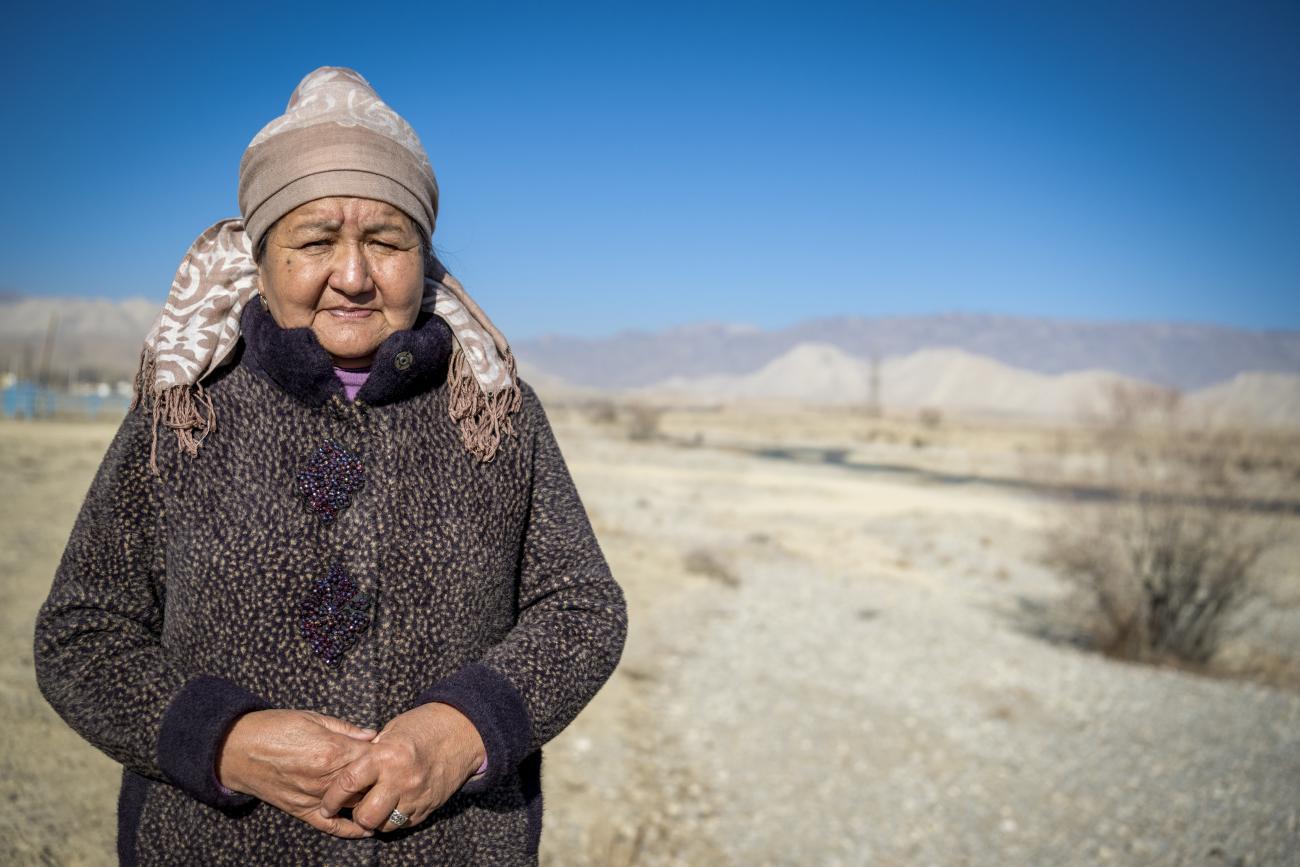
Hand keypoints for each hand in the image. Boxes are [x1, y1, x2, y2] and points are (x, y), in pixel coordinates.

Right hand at [216, 709, 377, 837]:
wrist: (238, 747)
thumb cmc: (276, 727)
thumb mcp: (314, 718)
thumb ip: (346, 729)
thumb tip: (372, 735)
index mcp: (332, 751)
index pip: (374, 759)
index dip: (386, 756)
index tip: (393, 753)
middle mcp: (325, 778)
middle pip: (368, 784)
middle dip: (383, 780)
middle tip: (393, 775)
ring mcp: (313, 797)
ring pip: (353, 805)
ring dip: (371, 801)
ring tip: (386, 796)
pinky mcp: (300, 810)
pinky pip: (330, 825)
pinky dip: (350, 829)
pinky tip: (367, 828)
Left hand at [319, 702, 485, 832]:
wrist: (462, 732)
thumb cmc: (422, 727)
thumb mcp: (392, 731)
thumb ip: (370, 752)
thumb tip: (346, 769)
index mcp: (386, 756)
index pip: (348, 784)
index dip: (332, 798)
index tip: (326, 804)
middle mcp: (400, 779)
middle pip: (366, 815)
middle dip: (356, 815)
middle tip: (354, 807)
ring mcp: (416, 795)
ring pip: (384, 825)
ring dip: (376, 819)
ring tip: (375, 806)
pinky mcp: (429, 806)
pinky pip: (404, 824)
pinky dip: (395, 817)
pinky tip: (394, 804)